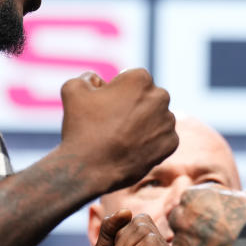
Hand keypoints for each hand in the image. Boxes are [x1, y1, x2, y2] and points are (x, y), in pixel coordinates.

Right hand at [59, 69, 177, 192]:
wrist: (90, 169)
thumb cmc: (81, 127)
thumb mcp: (73, 90)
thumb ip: (87, 77)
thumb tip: (96, 80)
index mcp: (140, 78)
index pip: (131, 79)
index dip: (116, 92)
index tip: (105, 106)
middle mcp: (160, 96)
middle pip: (147, 97)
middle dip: (134, 106)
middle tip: (113, 123)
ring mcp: (168, 121)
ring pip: (157, 117)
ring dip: (144, 123)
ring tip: (121, 138)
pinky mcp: (171, 143)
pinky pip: (162, 138)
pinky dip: (150, 142)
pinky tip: (131, 148)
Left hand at [168, 185, 245, 245]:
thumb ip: (231, 197)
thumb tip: (233, 199)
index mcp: (191, 197)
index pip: (188, 203)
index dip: (201, 213)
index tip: (213, 223)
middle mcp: (179, 218)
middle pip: (179, 223)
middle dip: (192, 230)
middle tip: (211, 241)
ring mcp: (177, 243)